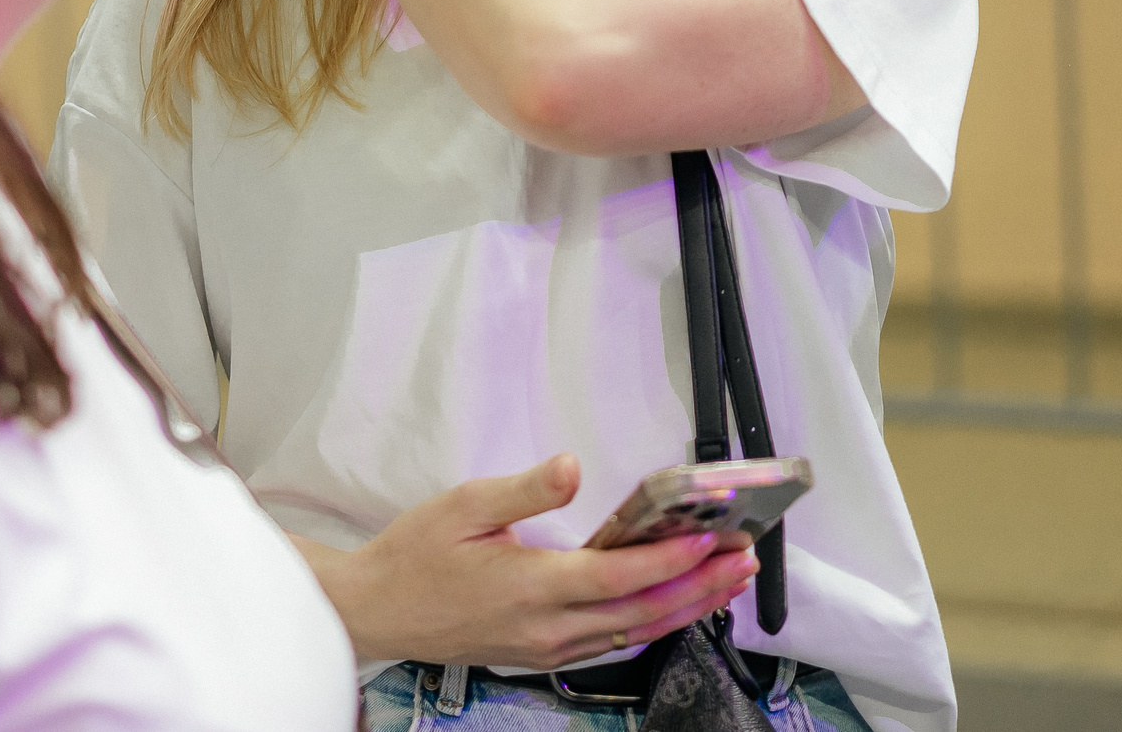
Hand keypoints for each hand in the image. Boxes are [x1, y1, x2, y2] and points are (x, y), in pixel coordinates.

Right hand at [303, 455, 759, 669]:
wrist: (377, 612)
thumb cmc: (415, 557)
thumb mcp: (463, 506)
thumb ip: (525, 490)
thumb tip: (571, 468)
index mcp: (532, 588)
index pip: (620, 577)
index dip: (671, 559)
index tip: (711, 536)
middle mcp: (549, 628)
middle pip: (644, 614)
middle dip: (701, 587)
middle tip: (744, 560)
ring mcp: (548, 647)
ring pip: (635, 633)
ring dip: (686, 607)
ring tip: (726, 580)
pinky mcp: (544, 653)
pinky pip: (613, 641)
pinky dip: (652, 620)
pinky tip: (672, 602)